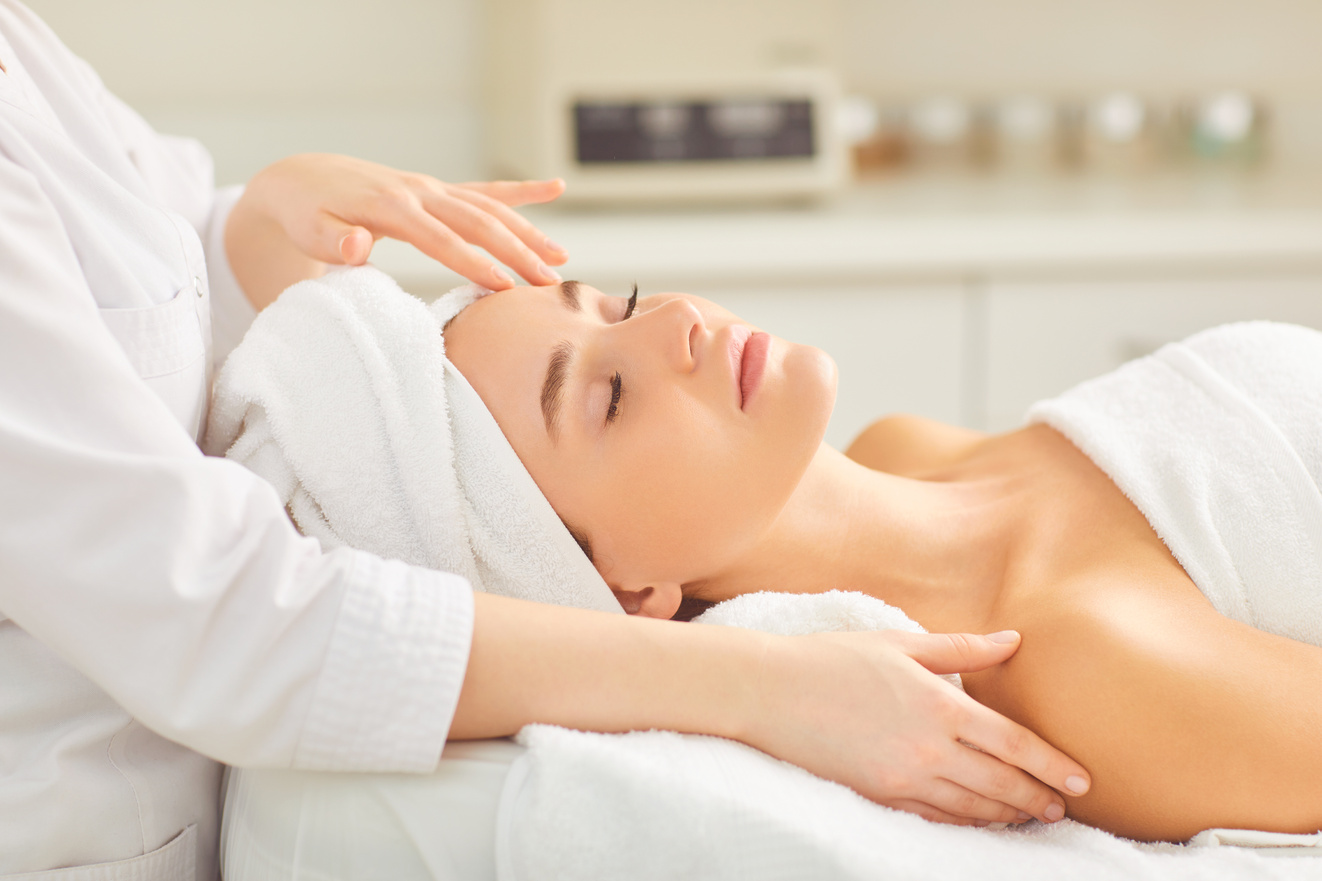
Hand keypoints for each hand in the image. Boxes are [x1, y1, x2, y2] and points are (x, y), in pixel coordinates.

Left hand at [226, 153, 567, 308]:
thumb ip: (333, 241)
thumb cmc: (308, 213)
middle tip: (550, 283)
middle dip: (517, 253)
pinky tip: (554, 188)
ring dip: (528, 232)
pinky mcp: (438, 190)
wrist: (305, 178)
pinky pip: (486, 190)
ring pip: (490, 207)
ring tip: (561, 258)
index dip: (473, 263)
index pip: (439, 239)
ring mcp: (433, 189)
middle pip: (478, 222)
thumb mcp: (309, 230)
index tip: (504, 288)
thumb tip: (357, 246)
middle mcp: (419, 192)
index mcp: (390, 206)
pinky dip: (521, 189)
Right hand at [747, 629, 1089, 826]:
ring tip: (1031, 817)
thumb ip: (962, 648)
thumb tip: (1013, 640)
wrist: (769, 691)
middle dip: (1038, 797)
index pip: (1012, 743)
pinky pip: (933, 817)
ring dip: (1007, 814)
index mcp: (939, 704)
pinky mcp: (878, 794)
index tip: (1082, 779)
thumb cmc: (832, 659)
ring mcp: (902, 776)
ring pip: (971, 807)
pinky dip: (963, 823)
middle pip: (1000, 782)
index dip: (1052, 764)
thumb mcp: (899, 643)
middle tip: (1065, 807)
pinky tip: (978, 821)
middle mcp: (928, 747)